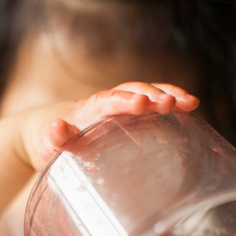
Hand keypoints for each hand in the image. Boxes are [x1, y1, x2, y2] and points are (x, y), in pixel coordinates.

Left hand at [21, 82, 198, 170]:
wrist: (44, 132)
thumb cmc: (46, 141)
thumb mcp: (47, 144)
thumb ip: (54, 139)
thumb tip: (58, 128)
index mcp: (86, 111)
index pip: (107, 101)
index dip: (124, 102)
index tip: (141, 104)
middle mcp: (104, 104)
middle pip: (132, 91)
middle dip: (153, 95)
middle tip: (172, 104)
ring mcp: (117, 108)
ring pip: (145, 93)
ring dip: (167, 95)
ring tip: (191, 103)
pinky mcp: (125, 115)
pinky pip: (149, 105)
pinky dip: (168, 104)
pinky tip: (188, 110)